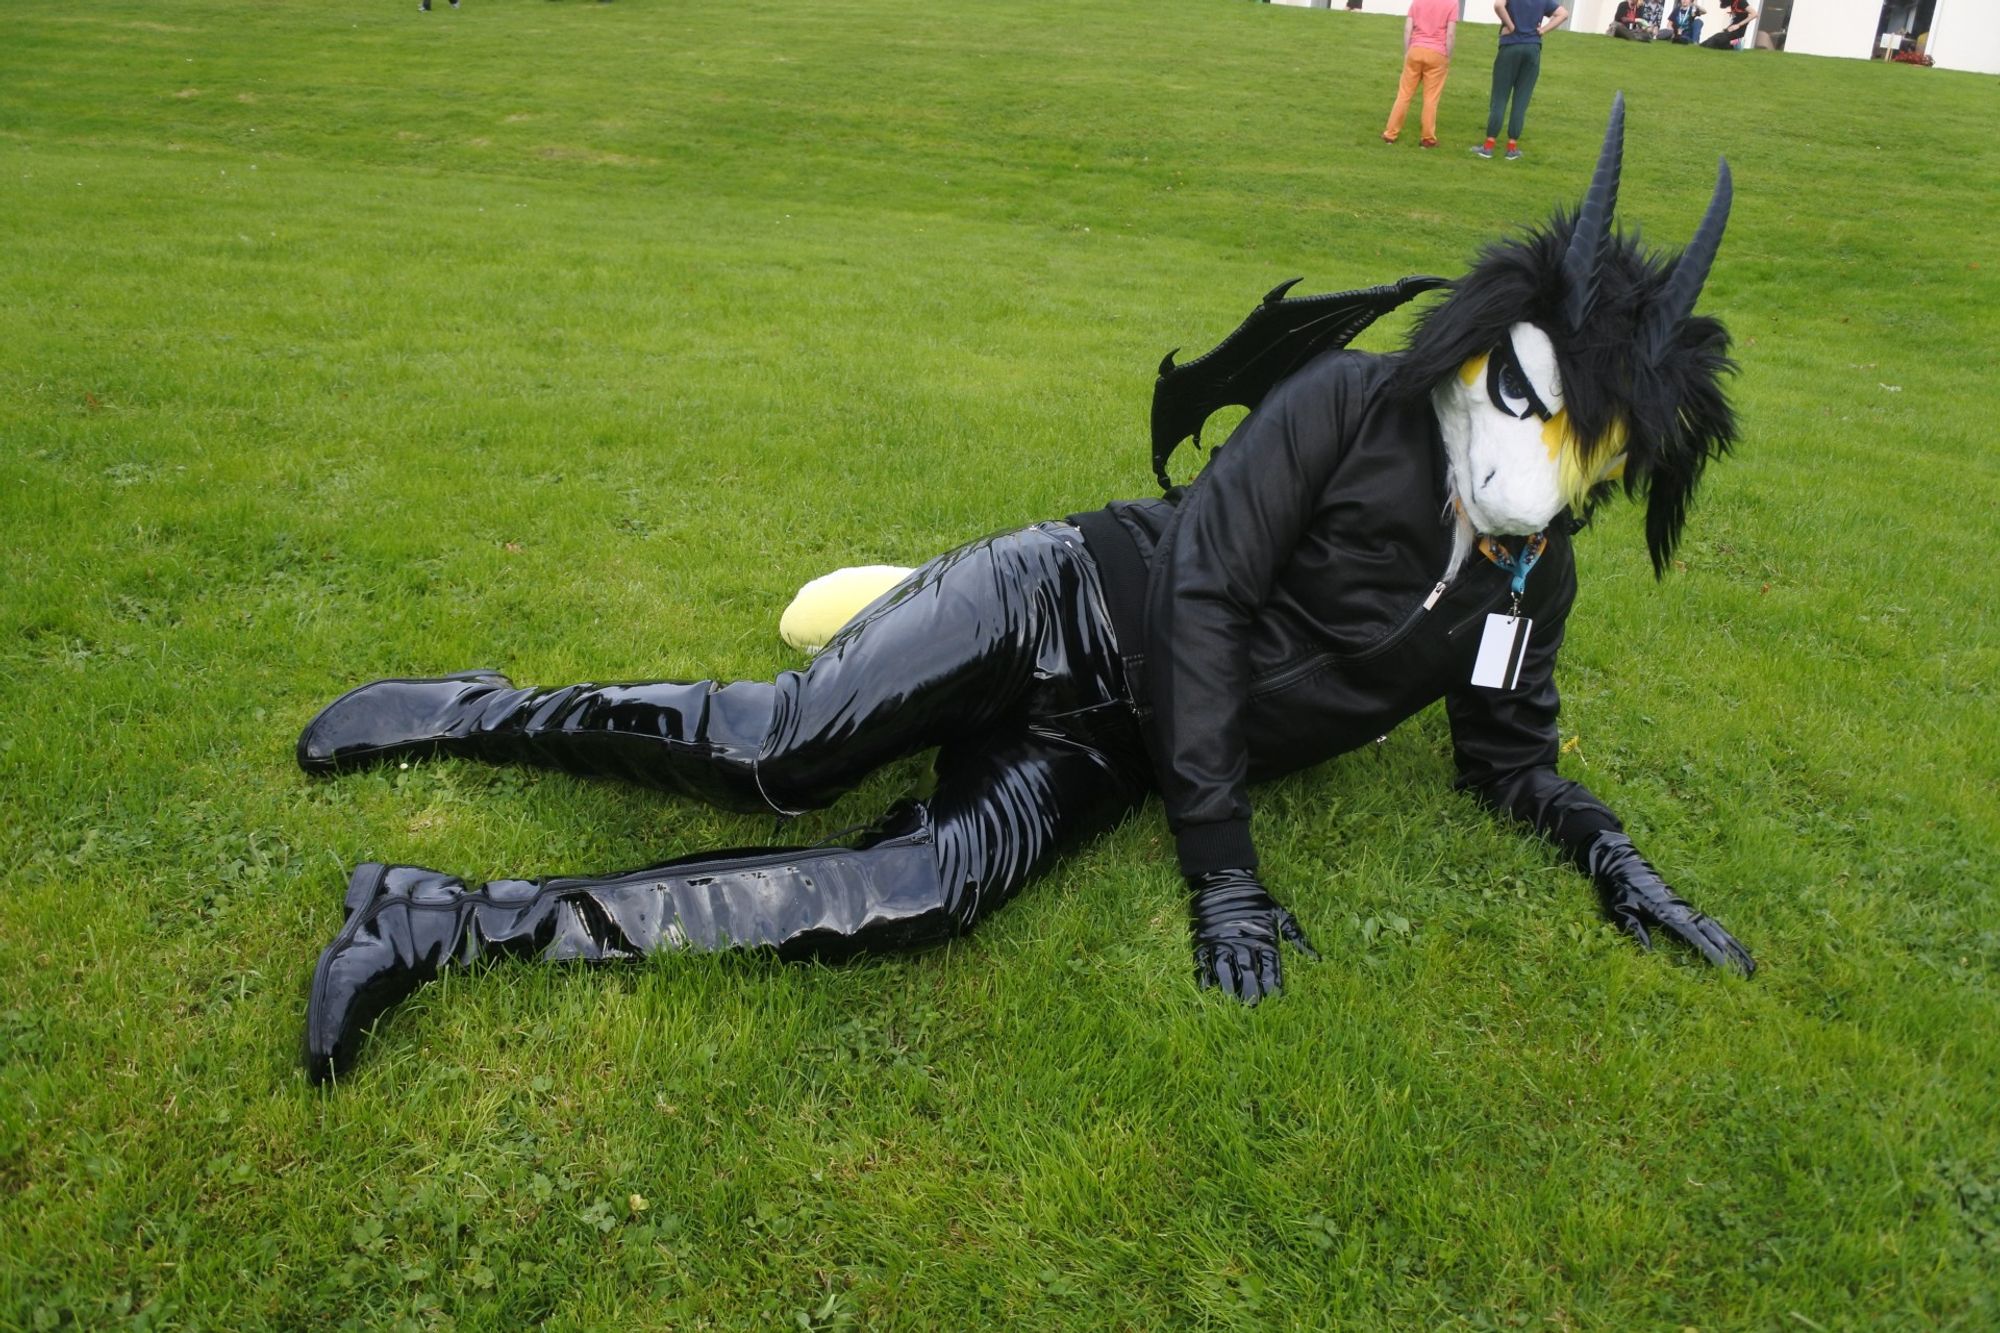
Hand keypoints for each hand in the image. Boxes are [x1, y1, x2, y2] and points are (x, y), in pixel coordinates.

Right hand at [1188, 869, 1317, 1003]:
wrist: (1225, 879)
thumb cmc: (1256, 898)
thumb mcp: (1280, 915)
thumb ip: (1297, 937)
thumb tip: (1317, 958)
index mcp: (1264, 938)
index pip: (1270, 968)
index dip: (1273, 985)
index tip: (1275, 1001)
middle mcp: (1244, 943)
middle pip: (1248, 973)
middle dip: (1251, 992)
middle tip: (1253, 1008)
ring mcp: (1223, 942)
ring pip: (1226, 970)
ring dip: (1229, 988)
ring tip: (1233, 1003)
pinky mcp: (1206, 940)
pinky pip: (1204, 962)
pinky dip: (1205, 976)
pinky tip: (1208, 990)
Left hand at [1584, 832, 1754, 975]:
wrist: (1621, 864)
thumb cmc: (1619, 888)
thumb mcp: (1620, 909)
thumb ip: (1634, 929)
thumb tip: (1648, 953)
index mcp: (1667, 913)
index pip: (1694, 937)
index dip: (1711, 953)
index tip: (1727, 968)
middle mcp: (1682, 911)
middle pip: (1714, 935)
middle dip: (1733, 954)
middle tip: (1751, 973)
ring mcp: (1686, 909)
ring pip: (1716, 929)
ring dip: (1735, 946)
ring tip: (1751, 964)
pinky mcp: (1685, 908)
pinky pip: (1709, 924)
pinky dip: (1724, 934)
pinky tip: (1732, 944)